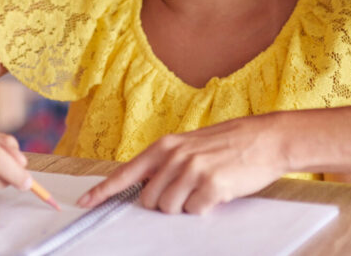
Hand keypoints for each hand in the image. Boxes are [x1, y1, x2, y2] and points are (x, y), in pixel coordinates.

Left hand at [77, 116, 285, 214]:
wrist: (265, 139)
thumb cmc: (227, 144)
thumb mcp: (189, 145)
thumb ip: (165, 163)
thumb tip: (145, 188)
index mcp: (164, 147)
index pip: (125, 173)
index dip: (103, 190)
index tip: (85, 202)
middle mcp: (174, 157)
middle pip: (149, 201)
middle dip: (164, 203)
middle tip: (187, 190)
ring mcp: (192, 171)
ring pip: (170, 208)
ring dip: (186, 206)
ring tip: (204, 188)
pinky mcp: (212, 185)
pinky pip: (196, 211)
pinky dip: (205, 207)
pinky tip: (218, 191)